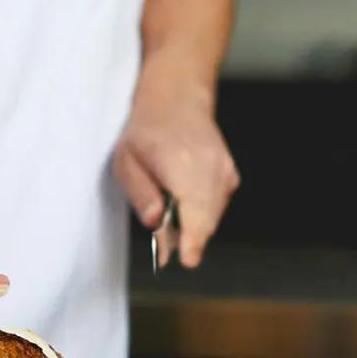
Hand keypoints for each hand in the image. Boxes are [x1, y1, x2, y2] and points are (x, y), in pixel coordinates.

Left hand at [112, 64, 238, 268]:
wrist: (176, 98)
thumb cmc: (146, 130)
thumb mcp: (126, 162)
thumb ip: (142, 195)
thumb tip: (156, 223)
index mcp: (184, 165)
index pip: (196, 213)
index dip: (191, 241)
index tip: (186, 259)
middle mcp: (211, 168)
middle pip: (207, 220)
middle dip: (188, 238)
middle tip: (167, 245)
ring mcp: (225, 170)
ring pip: (213, 215)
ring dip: (193, 224)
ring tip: (169, 211)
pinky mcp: (230, 174)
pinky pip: (217, 204)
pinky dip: (201, 211)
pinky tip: (183, 199)